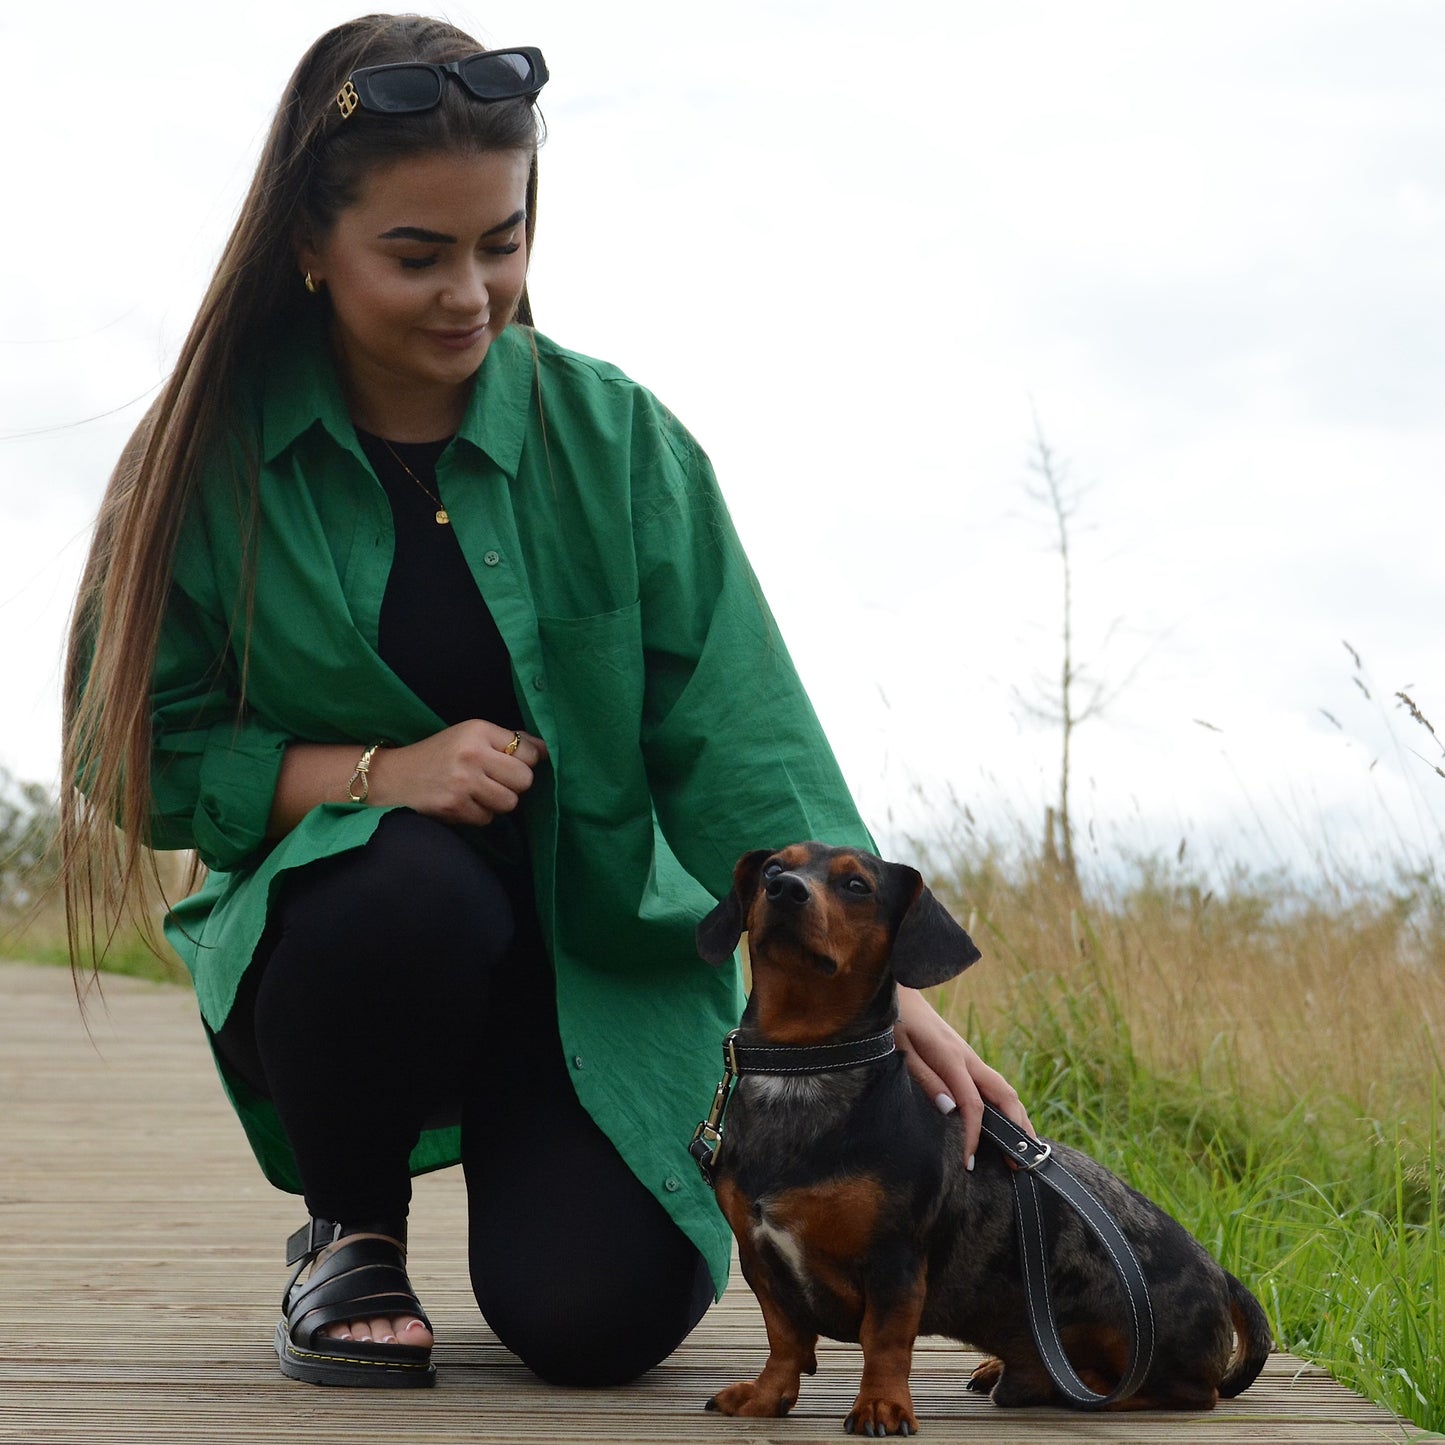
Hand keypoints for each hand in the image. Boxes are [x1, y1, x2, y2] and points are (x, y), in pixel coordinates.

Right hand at [368, 720, 548, 825]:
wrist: (392, 777)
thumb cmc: (438, 756)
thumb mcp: (469, 736)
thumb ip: (506, 742)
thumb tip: (547, 750)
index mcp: (478, 730)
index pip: (529, 751)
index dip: (525, 762)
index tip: (511, 765)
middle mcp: (472, 753)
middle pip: (525, 779)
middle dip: (514, 785)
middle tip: (494, 781)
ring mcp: (463, 781)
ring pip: (509, 802)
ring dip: (497, 802)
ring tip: (477, 792)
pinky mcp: (454, 806)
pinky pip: (487, 818)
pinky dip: (478, 814)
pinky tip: (461, 803)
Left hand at [894, 986, 1034, 1169]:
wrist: (899, 992)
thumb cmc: (896, 1022)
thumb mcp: (902, 1051)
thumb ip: (926, 1079)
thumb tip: (950, 1109)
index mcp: (951, 1058)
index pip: (973, 1105)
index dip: (974, 1135)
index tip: (970, 1162)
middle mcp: (968, 1058)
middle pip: (1004, 1095)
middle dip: (1016, 1129)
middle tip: (1020, 1163)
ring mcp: (970, 1056)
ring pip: (1004, 1089)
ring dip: (1018, 1118)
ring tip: (1023, 1148)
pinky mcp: (966, 1057)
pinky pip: (993, 1085)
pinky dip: (1006, 1106)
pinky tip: (1005, 1122)